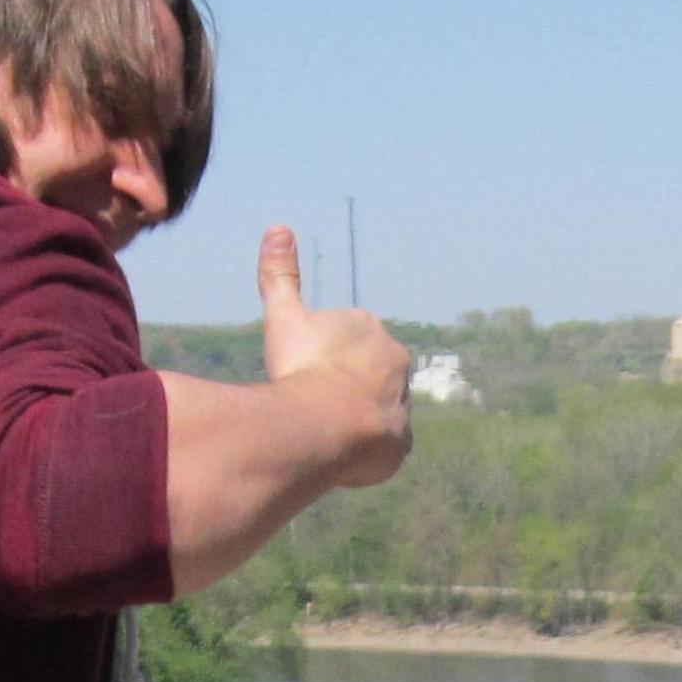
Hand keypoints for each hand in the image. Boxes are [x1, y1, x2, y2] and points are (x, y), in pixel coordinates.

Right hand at [258, 228, 410, 487]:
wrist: (327, 425)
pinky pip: (384, 444)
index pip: (345, 338)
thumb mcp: (284, 318)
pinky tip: (343, 454)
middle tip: (311, 402)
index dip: (320, 356)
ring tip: (326, 430)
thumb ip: (280, 276)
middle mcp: (395, 361)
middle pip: (365, 373)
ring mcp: (402, 403)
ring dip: (355, 417)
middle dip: (341, 385)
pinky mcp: (402, 442)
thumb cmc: (302, 369)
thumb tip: (278, 227)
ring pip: (376, 408)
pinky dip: (366, 449)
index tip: (302, 371)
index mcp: (369, 329)